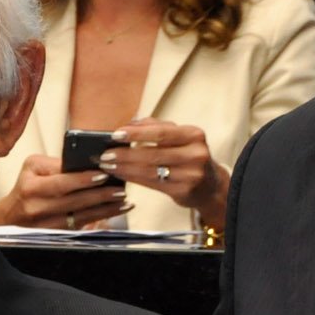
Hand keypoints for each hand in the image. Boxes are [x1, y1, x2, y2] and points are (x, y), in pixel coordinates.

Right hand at [0, 153, 130, 229]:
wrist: (9, 217)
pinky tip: (113, 212)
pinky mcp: (54, 235)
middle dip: (100, 195)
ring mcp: (45, 225)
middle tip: (120, 189)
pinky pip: (80, 227)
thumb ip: (56, 164)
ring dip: (105, 209)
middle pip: (74, 201)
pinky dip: (99, 218)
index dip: (83, 180)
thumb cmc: (25, 187)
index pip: (61, 183)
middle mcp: (37, 207)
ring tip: (124, 201)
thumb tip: (85, 162)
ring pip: (80, 216)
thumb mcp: (32, 168)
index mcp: (31, 187)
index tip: (103, 174)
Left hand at [96, 120, 221, 213]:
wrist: (210, 185)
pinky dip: (133, 178)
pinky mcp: (183, 191)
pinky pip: (152, 183)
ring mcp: (191, 174)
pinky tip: (120, 174)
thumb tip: (129, 124)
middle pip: (152, 153)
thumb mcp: (180, 138)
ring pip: (150, 170)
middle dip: (124, 154)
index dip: (136, 133)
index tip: (115, 134)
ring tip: (107, 165)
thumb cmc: (188, 156)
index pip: (161, 132)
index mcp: (194, 135)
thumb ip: (156, 127)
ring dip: (124, 167)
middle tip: (104, 154)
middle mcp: (195, 154)